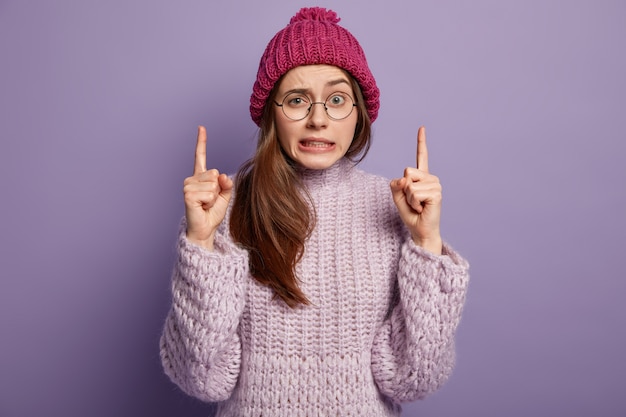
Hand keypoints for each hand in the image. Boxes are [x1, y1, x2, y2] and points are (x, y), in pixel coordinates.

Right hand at [183, 126, 232, 249]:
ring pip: (213, 184)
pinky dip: (210, 202)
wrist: (204, 229)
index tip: (201, 127)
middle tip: (209, 201)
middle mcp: (192, 179)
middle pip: (214, 173)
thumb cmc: (212, 213)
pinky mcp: (188, 194)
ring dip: (214, 197)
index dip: (201, 142)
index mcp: (200, 177)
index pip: (200, 156)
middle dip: (217, 190)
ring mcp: (188, 186)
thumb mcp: (225, 196)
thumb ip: (226, 184)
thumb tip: (222, 176)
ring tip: (205, 204)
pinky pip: (209, 193)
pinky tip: (202, 206)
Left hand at [390, 126, 442, 253]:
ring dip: (410, 199)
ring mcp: (435, 184)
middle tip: (414, 201)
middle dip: (405, 189)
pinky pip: (414, 193)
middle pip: (407, 171)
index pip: (421, 156)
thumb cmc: (410, 214)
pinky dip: (414, 203)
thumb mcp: (397, 197)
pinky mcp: (436, 193)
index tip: (422, 127)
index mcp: (421, 176)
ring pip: (410, 184)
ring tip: (418, 206)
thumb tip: (405, 178)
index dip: (421, 142)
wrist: (420, 230)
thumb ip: (396, 184)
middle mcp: (430, 177)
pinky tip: (422, 208)